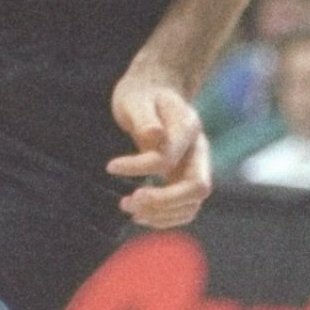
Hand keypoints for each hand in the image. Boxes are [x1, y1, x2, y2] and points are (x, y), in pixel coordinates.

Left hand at [107, 66, 212, 230]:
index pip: (168, 158)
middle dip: (162, 201)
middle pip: (196, 187)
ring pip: (193, 204)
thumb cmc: (141, 94)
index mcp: (188, 126)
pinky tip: (140, 215)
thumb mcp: (135, 98)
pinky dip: (165, 218)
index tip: (111, 166)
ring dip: (161, 214)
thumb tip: (154, 137)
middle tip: (127, 203)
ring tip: (127, 208)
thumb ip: (145, 118)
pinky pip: (186, 209)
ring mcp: (196, 166)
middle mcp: (199, 149)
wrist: (155, 90)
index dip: (139, 167)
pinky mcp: (187, 179)